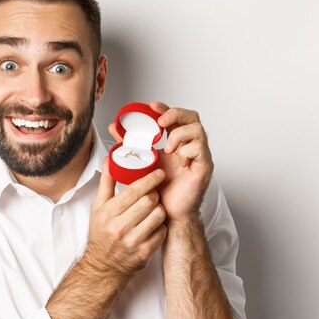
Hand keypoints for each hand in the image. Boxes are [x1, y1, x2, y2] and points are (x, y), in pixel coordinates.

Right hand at [84, 158, 167, 276]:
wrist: (103, 266)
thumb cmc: (101, 234)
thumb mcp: (98, 207)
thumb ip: (106, 182)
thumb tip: (110, 160)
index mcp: (108, 214)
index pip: (134, 191)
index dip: (150, 179)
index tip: (158, 173)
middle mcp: (120, 227)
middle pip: (149, 201)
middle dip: (155, 194)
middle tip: (154, 193)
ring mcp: (133, 241)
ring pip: (158, 215)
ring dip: (159, 208)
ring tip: (154, 208)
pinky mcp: (145, 252)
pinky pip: (162, 231)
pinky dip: (161, 225)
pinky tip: (154, 223)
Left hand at [108, 101, 213, 222]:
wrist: (166, 212)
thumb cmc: (158, 189)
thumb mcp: (141, 160)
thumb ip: (130, 143)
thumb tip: (114, 128)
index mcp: (177, 142)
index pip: (176, 116)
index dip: (165, 108)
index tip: (151, 105)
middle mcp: (190, 146)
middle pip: (192, 117)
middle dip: (175, 114)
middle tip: (161, 122)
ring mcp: (199, 156)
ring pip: (198, 130)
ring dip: (179, 135)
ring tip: (168, 149)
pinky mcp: (204, 167)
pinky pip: (200, 150)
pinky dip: (187, 151)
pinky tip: (179, 162)